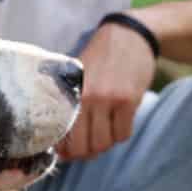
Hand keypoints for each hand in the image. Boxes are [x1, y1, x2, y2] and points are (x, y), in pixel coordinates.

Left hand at [58, 19, 156, 161]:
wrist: (129, 37)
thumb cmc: (99, 60)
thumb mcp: (76, 78)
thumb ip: (68, 106)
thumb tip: (63, 147)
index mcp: (67, 93)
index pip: (62, 136)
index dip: (67, 152)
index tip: (70, 154)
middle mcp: (84, 98)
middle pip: (84, 146)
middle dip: (87, 154)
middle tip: (91, 147)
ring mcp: (106, 99)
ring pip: (104, 143)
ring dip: (106, 143)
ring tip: (106, 130)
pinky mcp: (127, 100)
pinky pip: (123, 134)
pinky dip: (122, 134)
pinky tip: (120, 121)